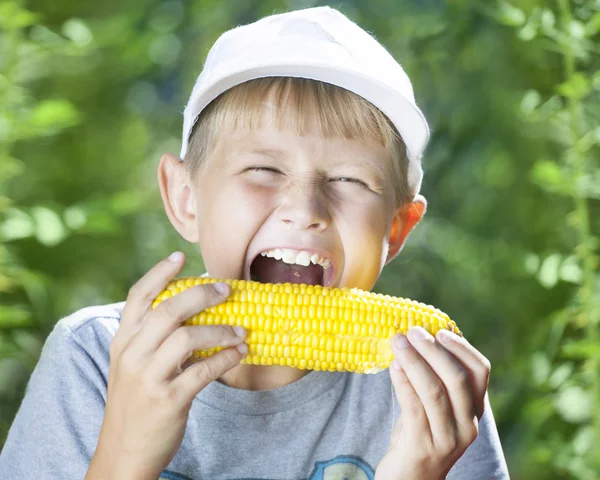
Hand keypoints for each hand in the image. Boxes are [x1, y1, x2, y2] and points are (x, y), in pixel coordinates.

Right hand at [88, 252, 247, 478]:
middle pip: (168, 310)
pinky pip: (204, 370)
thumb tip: (195, 311)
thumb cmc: (135, 402)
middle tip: (226, 290)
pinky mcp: (168, 400)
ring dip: (221, 330)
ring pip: (188, 337)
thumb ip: (153, 339)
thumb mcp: (133, 366)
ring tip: (241, 330)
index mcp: (122, 341)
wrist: (124, 453)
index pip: (139, 296)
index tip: (180, 256)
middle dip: (202, 294)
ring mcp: (149, 378)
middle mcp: (132, 355)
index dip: (159, 273)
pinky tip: (240, 353)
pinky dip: (227, 358)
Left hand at [375, 326, 490, 479]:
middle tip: (411, 330)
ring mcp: (448, 439)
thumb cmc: (418, 435)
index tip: (439, 329)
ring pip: (435, 391)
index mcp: (473, 409)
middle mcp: (467, 425)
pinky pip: (415, 408)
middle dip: (433, 349)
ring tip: (398, 341)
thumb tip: (418, 335)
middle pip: (457, 378)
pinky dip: (404, 382)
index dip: (461, 347)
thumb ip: (433, 377)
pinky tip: (393, 366)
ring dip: (415, 361)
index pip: (480, 371)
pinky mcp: (423, 448)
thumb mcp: (432, 405)